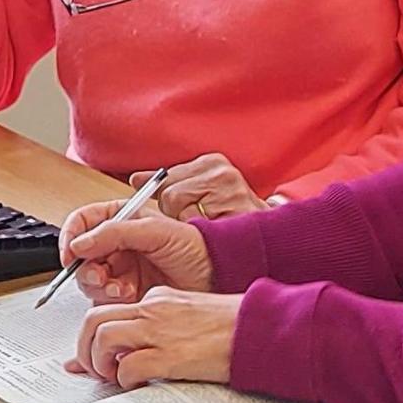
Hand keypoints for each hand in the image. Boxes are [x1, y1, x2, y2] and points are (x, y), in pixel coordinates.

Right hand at [59, 200, 213, 303]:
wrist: (217, 275)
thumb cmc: (196, 246)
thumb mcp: (155, 230)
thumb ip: (114, 232)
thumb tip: (80, 243)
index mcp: (121, 219)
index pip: (82, 222)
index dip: (71, 236)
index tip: (71, 253)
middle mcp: (117, 244)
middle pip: (81, 255)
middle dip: (86, 268)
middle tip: (100, 276)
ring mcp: (120, 270)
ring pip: (89, 279)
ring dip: (99, 286)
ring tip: (119, 288)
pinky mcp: (125, 294)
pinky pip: (103, 300)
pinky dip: (110, 300)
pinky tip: (128, 296)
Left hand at [67, 287, 239, 387]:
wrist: (260, 331)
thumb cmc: (232, 328)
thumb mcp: (189, 318)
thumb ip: (157, 328)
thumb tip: (128, 349)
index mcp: (158, 299)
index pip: (110, 311)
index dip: (94, 337)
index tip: (90, 356)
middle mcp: (153, 310)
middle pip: (94, 319)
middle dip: (84, 348)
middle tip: (92, 368)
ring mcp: (159, 331)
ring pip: (102, 338)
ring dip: (98, 362)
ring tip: (112, 377)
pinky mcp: (169, 356)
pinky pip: (128, 366)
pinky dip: (124, 379)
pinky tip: (137, 385)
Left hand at [130, 153, 266, 220]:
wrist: (267, 240)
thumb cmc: (231, 220)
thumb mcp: (199, 195)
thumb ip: (168, 185)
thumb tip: (135, 179)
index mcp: (212, 162)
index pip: (166, 178)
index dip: (166, 199)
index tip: (177, 211)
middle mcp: (220, 170)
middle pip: (168, 191)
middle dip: (175, 212)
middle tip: (198, 221)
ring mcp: (228, 187)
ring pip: (175, 203)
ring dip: (185, 223)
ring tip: (207, 226)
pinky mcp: (232, 206)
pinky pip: (190, 221)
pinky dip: (197, 232)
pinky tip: (214, 232)